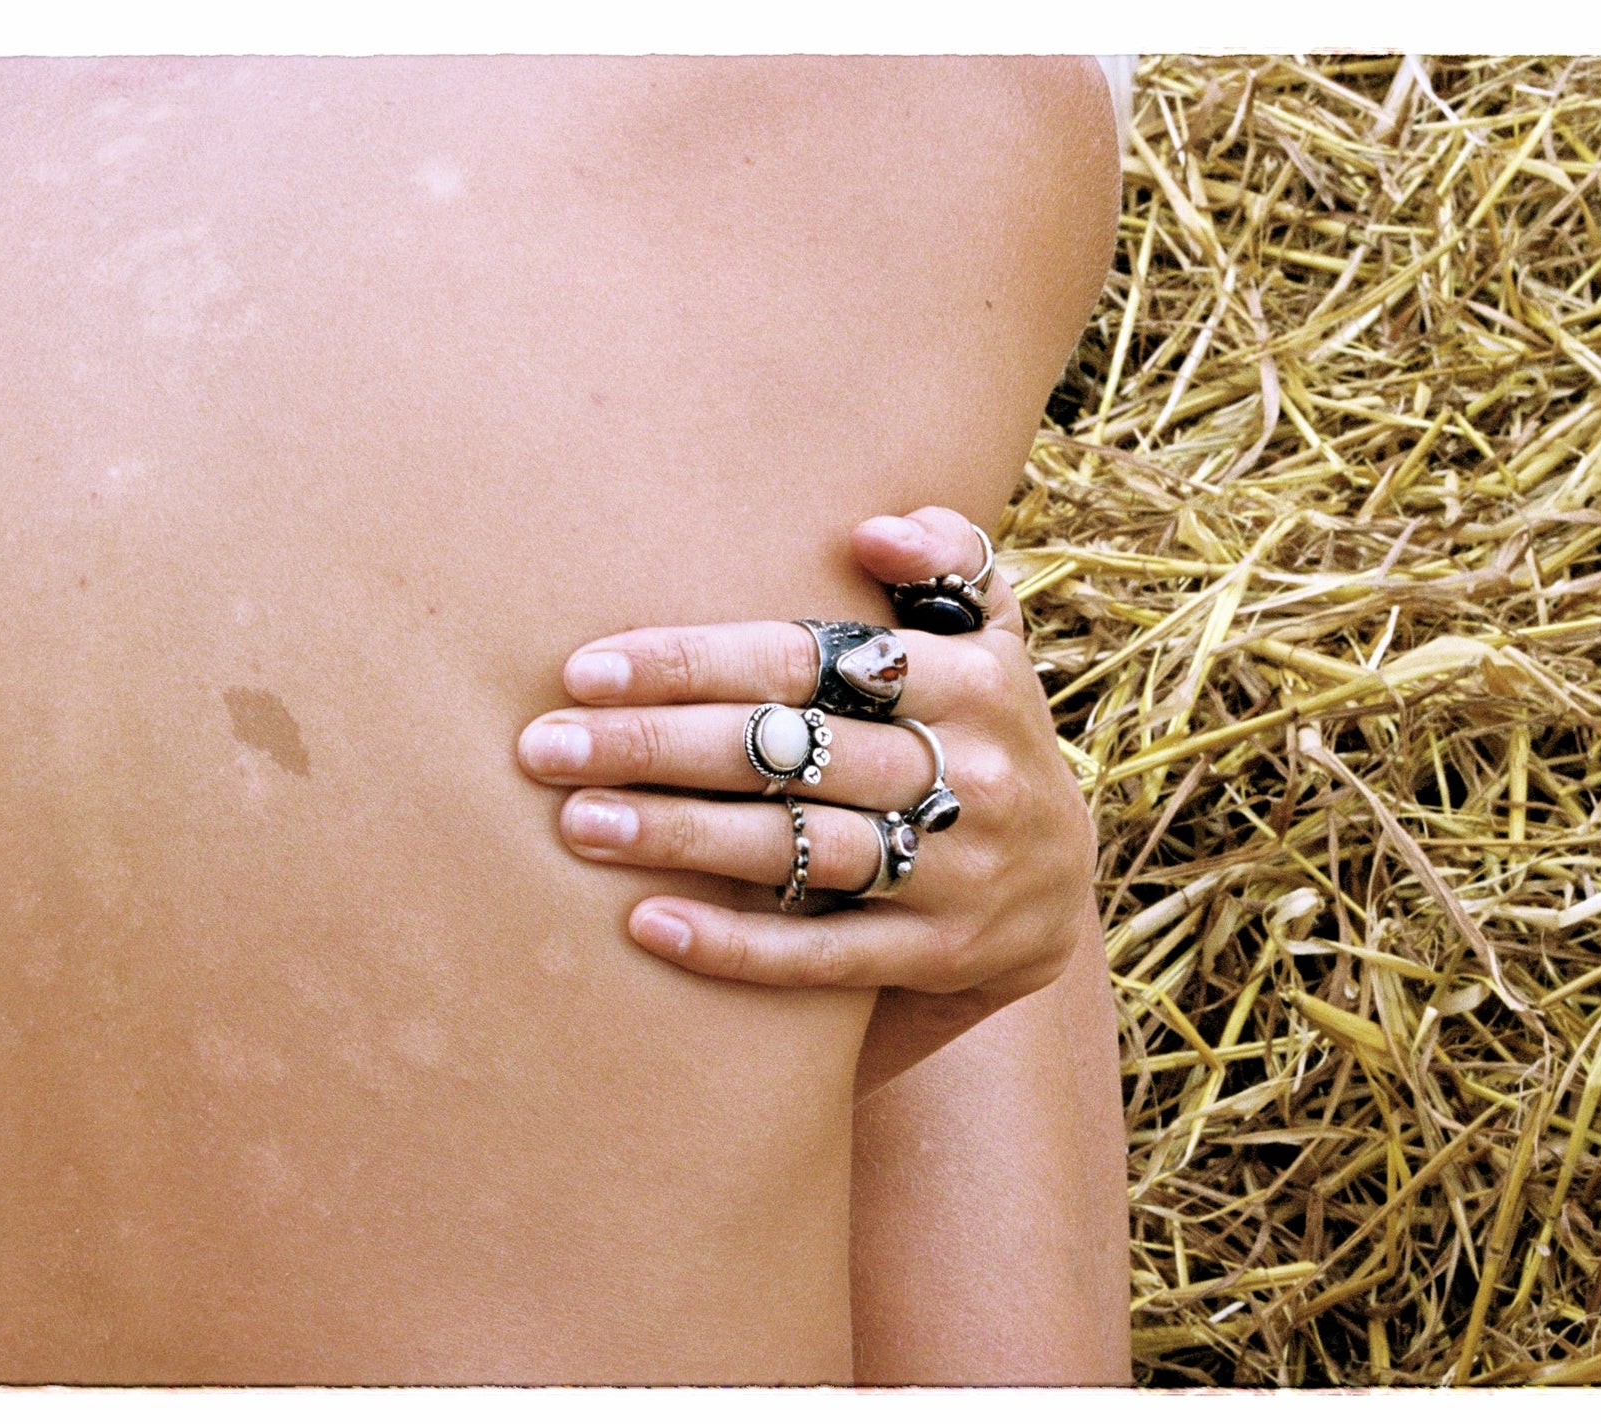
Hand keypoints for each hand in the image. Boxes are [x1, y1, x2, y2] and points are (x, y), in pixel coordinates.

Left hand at [516, 507, 1100, 1092]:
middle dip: (657, 745)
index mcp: (972, 679)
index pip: (806, 661)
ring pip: (800, 848)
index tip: (586, 669)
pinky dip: (735, 944)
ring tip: (578, 824)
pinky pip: (825, 953)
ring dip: (681, 836)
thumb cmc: (982, 733)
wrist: (1055, 888)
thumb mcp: (990, 638)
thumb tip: (872, 532)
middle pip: (790, 751)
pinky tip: (647, 926)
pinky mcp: (941, 954)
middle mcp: (973, 772)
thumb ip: (948, 561)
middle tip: (545, 748)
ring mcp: (959, 870)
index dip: (692, 663)